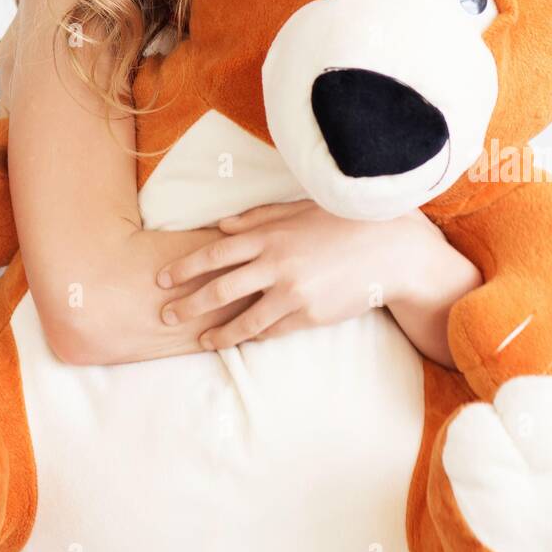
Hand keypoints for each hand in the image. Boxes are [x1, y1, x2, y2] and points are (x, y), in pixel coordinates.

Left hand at [153, 199, 415, 349]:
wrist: (388, 250)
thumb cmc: (341, 222)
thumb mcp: (298, 210)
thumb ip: (258, 217)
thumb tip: (221, 226)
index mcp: (270, 235)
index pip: (216, 253)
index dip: (185, 267)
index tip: (162, 279)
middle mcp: (276, 264)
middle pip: (220, 289)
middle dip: (188, 303)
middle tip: (165, 314)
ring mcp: (292, 293)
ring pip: (244, 320)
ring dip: (217, 332)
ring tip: (199, 340)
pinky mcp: (309, 315)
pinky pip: (272, 330)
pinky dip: (253, 336)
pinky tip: (239, 340)